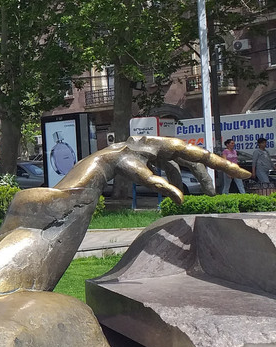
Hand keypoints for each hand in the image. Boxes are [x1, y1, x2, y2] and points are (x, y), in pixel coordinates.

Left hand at [103, 135, 249, 201]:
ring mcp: (163, 150)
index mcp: (169, 147)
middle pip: (197, 159)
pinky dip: (177, 178)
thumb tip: (181, 200)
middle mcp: (169, 145)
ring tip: (205, 194)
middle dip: (213, 173)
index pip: (201, 155)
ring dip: (195, 179)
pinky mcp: (157, 155)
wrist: (105, 159)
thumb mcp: (142, 178)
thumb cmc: (122, 166)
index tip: (241, 172)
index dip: (222, 165)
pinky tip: (178, 192)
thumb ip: (162, 187)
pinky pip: (173, 166)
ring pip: (186, 164)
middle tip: (231, 183)